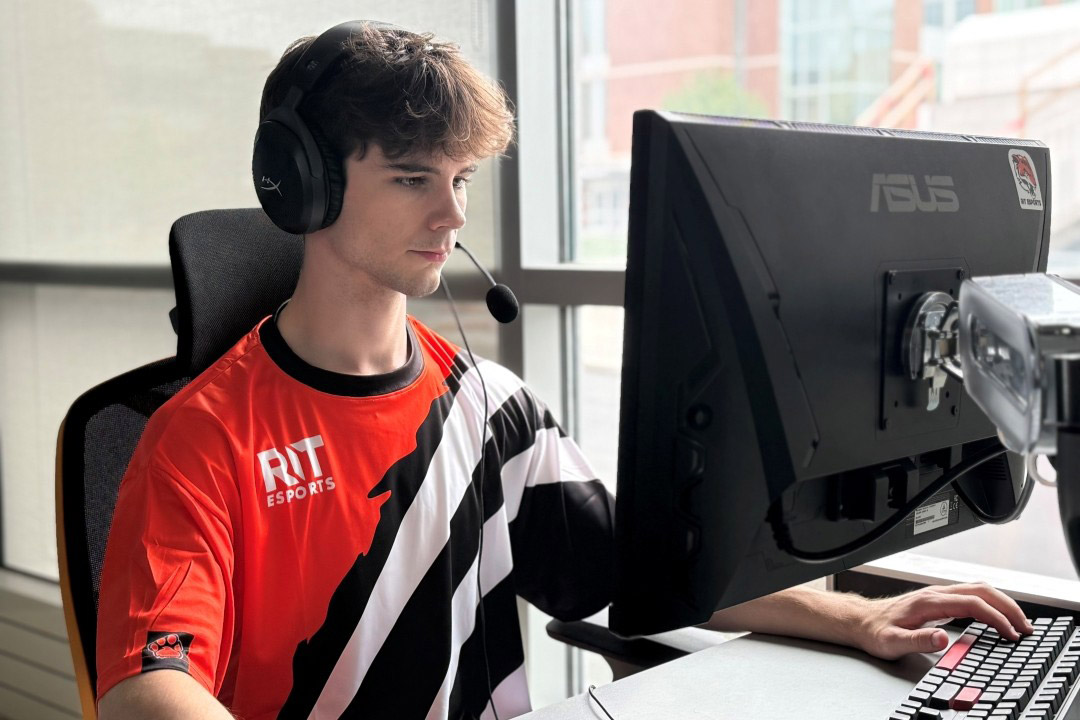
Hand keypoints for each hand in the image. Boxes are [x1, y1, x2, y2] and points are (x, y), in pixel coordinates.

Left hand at [855, 582, 1033, 660]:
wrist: (861, 621)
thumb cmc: (876, 631)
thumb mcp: (892, 642)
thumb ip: (918, 640)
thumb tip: (943, 637)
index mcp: (928, 602)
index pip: (972, 604)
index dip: (995, 618)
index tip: (1011, 633)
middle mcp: (935, 593)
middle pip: (981, 591)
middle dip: (1008, 607)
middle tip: (1026, 627)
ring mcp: (938, 594)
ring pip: (978, 589)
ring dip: (1002, 603)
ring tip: (1019, 622)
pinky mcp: (938, 599)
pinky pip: (972, 595)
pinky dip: (991, 603)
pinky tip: (997, 616)